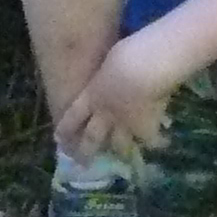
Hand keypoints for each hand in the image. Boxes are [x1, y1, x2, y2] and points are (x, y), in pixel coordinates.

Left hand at [54, 29, 178, 162]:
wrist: (150, 66)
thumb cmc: (128, 52)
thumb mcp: (108, 62)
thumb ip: (105, 76)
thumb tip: (109, 77)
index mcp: (92, 94)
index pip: (73, 116)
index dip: (66, 130)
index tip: (60, 140)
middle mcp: (105, 113)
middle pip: (91, 139)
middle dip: (85, 152)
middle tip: (83, 163)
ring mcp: (126, 124)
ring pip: (118, 146)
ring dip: (118, 150)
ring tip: (121, 154)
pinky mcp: (146, 128)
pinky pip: (148, 141)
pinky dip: (152, 141)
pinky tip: (157, 142)